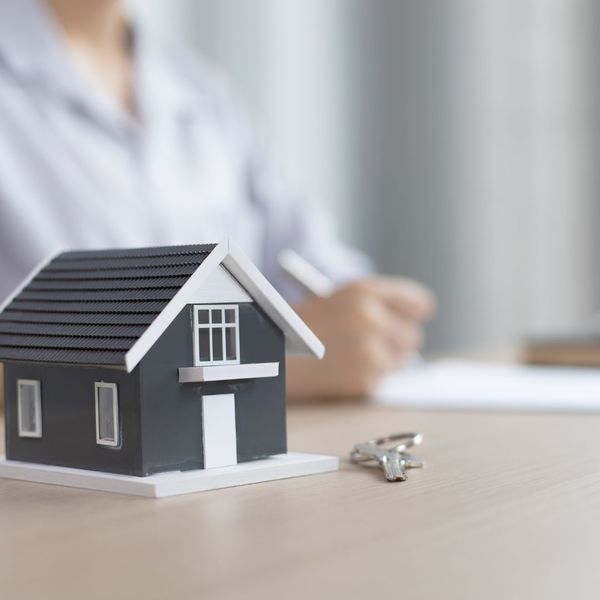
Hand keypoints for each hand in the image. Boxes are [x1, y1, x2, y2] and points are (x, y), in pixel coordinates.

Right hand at [287, 276, 435, 398]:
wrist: (268, 355)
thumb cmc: (301, 325)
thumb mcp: (338, 299)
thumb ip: (376, 306)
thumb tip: (412, 322)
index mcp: (364, 291)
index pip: (418, 303)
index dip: (412, 313)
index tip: (407, 320)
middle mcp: (371, 318)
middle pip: (412, 335)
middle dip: (395, 341)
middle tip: (369, 343)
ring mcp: (369, 351)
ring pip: (401, 361)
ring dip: (383, 361)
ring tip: (350, 356)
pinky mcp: (364, 380)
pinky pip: (382, 379)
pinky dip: (367, 378)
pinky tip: (342, 370)